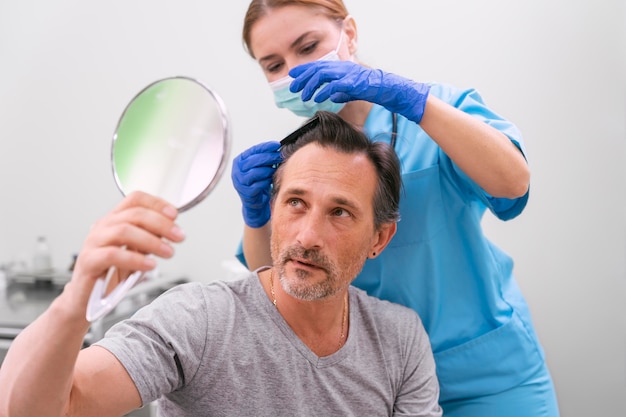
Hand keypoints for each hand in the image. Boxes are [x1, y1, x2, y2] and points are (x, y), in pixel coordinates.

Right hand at [73, 191, 183, 296]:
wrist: (88, 299)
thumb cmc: (112, 274)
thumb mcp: (137, 253)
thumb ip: (150, 240)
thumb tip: (171, 231)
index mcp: (114, 220)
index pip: (135, 200)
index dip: (157, 203)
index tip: (175, 215)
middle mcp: (103, 227)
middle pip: (134, 214)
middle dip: (161, 224)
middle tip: (179, 237)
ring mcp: (93, 242)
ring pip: (124, 231)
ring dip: (151, 241)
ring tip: (168, 252)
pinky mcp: (88, 261)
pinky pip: (112, 255)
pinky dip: (135, 259)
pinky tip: (149, 265)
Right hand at [231, 141, 282, 227]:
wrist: (255, 202)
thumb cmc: (258, 182)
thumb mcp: (260, 167)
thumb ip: (265, 158)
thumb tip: (279, 149)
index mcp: (239, 161)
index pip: (252, 150)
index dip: (265, 147)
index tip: (277, 145)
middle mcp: (237, 171)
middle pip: (254, 160)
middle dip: (269, 157)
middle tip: (279, 156)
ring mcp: (240, 182)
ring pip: (256, 172)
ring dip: (268, 170)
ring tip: (274, 170)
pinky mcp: (246, 193)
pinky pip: (258, 185)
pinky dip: (266, 181)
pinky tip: (270, 181)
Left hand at [289, 60, 430, 122]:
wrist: (387, 88)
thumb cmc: (371, 89)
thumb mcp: (351, 90)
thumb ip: (340, 91)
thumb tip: (330, 96)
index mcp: (341, 67)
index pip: (319, 65)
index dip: (305, 69)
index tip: (294, 75)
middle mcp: (342, 67)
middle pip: (317, 69)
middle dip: (303, 77)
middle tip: (292, 86)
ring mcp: (347, 74)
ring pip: (322, 76)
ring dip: (311, 86)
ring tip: (304, 96)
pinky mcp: (351, 83)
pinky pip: (333, 86)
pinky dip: (323, 92)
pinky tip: (317, 99)